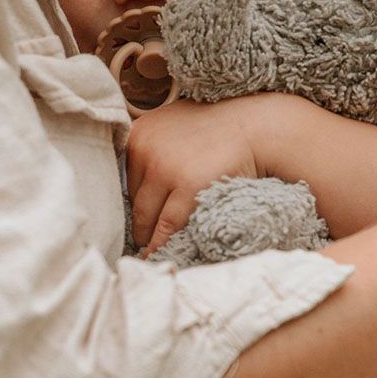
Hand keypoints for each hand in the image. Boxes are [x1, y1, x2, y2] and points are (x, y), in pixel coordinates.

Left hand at [125, 96, 271, 254]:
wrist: (252, 127)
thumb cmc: (213, 126)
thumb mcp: (171, 124)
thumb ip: (150, 145)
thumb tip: (133, 179)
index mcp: (140, 133)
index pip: (125, 177)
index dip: (133, 199)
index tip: (135, 216)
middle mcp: (147, 149)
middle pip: (133, 197)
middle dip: (138, 219)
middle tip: (139, 237)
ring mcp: (165, 169)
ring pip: (145, 216)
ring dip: (145, 236)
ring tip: (147, 249)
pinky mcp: (188, 188)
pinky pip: (166, 226)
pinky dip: (158, 243)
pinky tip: (155, 253)